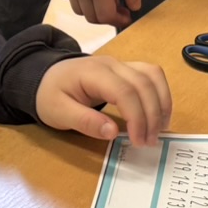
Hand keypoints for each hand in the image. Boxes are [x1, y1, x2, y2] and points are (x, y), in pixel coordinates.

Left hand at [36, 56, 172, 145]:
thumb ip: (84, 122)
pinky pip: (151, 76)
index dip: (137, 117)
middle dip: (152, 115)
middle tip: (149, 143)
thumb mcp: (58, 113)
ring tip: (159, 130)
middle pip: (144, 84)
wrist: (45, 77)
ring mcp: (121, 64)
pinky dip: (160, 95)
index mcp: (93, 73)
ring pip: (153, 76)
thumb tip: (112, 132)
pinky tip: (159, 115)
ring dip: (161, 103)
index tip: (138, 142)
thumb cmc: (50, 95)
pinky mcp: (127, 70)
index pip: (125, 91)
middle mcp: (112, 64)